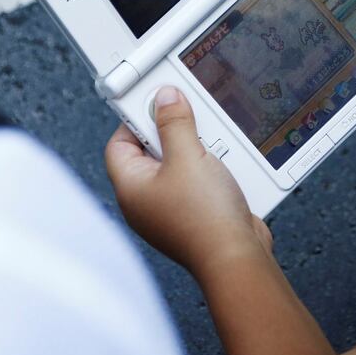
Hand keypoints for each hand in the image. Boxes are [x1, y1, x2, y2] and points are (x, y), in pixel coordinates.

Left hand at [105, 87, 271, 275]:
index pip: (120, 142)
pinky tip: (226, 166)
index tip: (158, 101)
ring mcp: (170, 210)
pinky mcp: (195, 215)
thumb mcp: (188, 156)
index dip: (137, 119)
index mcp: (131, 187)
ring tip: (212, 147)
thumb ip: (175, 123)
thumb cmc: (204, 218)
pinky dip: (211, 170)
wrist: (235, 256)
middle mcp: (146, 201)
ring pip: (178, 167)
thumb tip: (165, 98)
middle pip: (151, 152)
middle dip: (174, 133)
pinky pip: (197, 183)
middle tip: (190, 120)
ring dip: (197, 152)